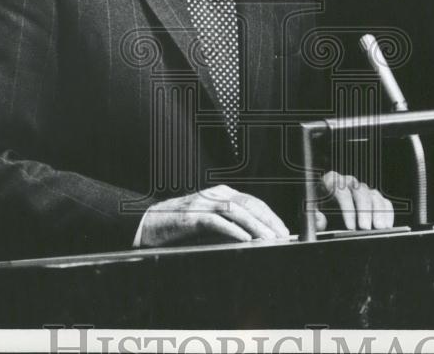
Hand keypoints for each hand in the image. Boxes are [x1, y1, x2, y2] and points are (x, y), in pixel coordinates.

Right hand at [139, 185, 289, 246]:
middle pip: (249, 204)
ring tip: (269, 239)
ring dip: (255, 226)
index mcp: (222, 193)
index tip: (283, 229)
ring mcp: (203, 203)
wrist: (150, 225)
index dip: (270, 215)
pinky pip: (217, 221)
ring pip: (236, 211)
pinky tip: (245, 239)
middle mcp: (215, 194)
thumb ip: (231, 226)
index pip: (253, 202)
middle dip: (268, 221)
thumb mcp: (212, 224)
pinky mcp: (192, 215)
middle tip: (282, 236)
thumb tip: (256, 240)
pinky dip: (233, 230)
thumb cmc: (182, 227)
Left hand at [317, 171, 393, 230]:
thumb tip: (320, 220)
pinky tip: (387, 225)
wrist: (325, 213)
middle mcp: (348, 182)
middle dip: (364, 211)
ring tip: (379, 228)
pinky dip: (387, 213)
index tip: (350, 226)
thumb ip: (314, 217)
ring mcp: (362, 189)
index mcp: (330, 181)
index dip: (347, 209)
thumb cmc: (318, 211)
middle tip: (366, 228)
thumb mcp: (311, 213)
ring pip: (374, 196)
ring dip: (378, 212)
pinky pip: (384, 202)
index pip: (341, 191)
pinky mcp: (373, 197)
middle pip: (360, 192)